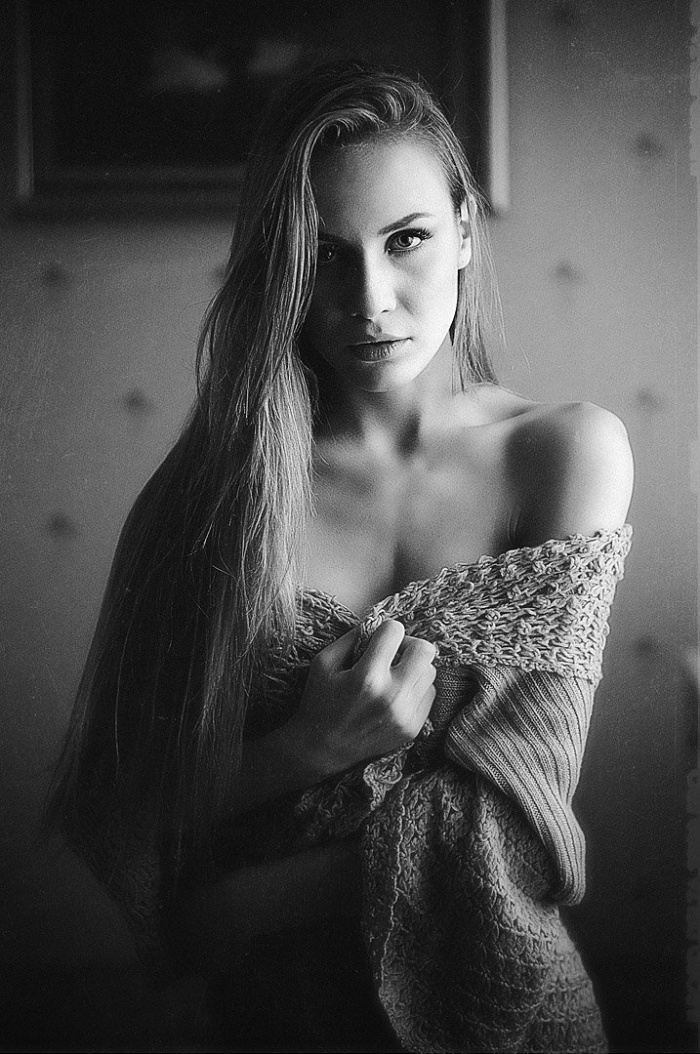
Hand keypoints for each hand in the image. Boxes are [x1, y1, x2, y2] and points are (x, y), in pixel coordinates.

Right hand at [293, 619, 436, 774]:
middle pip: (425, 650)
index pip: (395, 630)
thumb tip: (377, 624)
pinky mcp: (413, 728)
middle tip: (394, 654)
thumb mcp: (323, 662)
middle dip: (409, 645)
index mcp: (367, 677)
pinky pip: (429, 694)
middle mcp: (392, 696)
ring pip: (430, 672)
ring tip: (393, 676)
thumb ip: (351, 637)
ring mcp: (405, 715)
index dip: (385, 630)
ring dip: (413, 667)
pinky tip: (396, 694)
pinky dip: (415, 689)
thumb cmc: (319, 702)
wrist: (322, 750)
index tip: (377, 640)